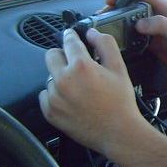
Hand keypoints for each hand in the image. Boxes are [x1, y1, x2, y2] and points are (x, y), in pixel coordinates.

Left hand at [38, 28, 145, 154]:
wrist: (118, 132)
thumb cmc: (120, 102)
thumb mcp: (119, 68)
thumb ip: (106, 44)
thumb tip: (93, 33)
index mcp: (81, 66)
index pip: (69, 41)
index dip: (71, 36)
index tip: (71, 35)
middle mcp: (63, 80)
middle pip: (51, 55)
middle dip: (63, 56)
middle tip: (77, 64)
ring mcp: (54, 97)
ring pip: (50, 76)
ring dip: (61, 77)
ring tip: (79, 87)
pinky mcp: (49, 111)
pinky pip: (46, 95)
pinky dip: (56, 95)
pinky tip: (73, 99)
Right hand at [104, 0, 166, 84]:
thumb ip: (160, 25)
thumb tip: (139, 23)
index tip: (109, 0)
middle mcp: (160, 18)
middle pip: (134, 9)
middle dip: (117, 11)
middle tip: (101, 18)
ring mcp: (156, 32)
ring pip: (133, 24)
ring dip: (119, 25)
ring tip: (103, 30)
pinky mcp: (154, 44)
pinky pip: (136, 39)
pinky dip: (126, 39)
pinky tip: (117, 44)